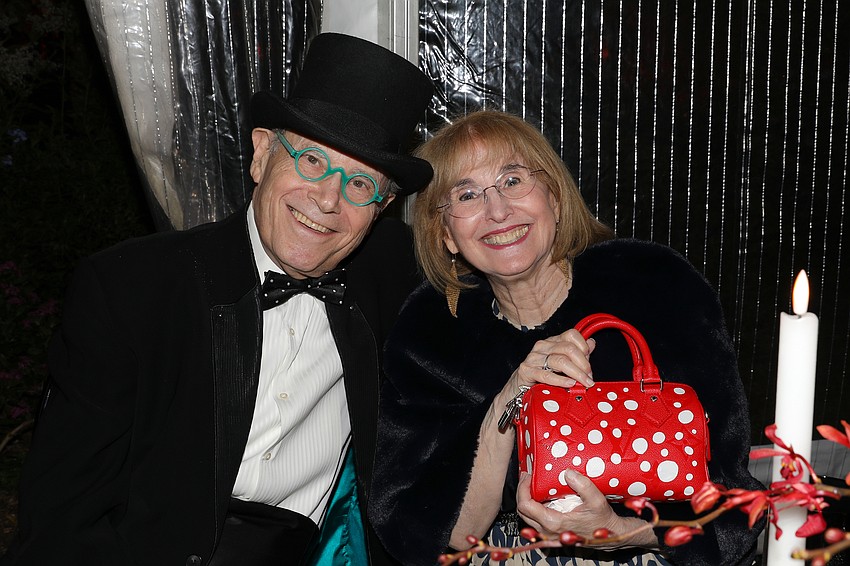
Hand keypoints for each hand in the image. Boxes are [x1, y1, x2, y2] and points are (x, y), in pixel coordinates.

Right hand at [501, 329, 595, 399]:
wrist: (518, 389)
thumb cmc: (541, 376)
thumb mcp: (562, 364)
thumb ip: (577, 354)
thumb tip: (592, 342)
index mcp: (552, 342)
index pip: (571, 335)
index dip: (584, 347)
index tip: (589, 363)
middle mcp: (543, 346)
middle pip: (568, 349)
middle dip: (583, 364)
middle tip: (589, 378)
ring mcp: (533, 357)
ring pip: (560, 361)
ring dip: (576, 373)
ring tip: (584, 384)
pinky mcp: (526, 370)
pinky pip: (546, 375)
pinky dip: (560, 380)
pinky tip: (569, 384)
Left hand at [516, 471, 656, 549]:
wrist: (610, 535)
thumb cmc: (603, 520)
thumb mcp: (597, 501)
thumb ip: (583, 485)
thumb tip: (568, 472)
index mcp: (554, 522)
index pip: (526, 505)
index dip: (523, 488)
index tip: (528, 475)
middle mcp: (548, 530)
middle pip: (522, 511)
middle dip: (522, 492)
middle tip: (528, 477)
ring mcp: (549, 533)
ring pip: (527, 517)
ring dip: (527, 499)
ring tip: (533, 483)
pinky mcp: (552, 532)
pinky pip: (535, 520)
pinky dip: (534, 506)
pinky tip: (542, 495)